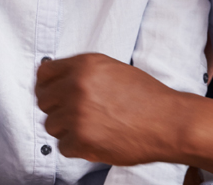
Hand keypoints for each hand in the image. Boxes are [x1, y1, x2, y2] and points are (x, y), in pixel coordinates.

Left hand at [35, 53, 188, 165]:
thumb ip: (83, 72)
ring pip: (51, 126)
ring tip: (91, 128)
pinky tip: (96, 140)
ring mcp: (77, 114)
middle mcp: (76, 87)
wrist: (168, 122)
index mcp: (84, 65)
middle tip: (76, 115)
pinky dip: (77, 148)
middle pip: (43, 101)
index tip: (53, 94)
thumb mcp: (112, 69)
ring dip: (67, 130)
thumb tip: (58, 79)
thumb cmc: (147, 97)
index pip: (44, 74)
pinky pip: (63, 147)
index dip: (47, 86)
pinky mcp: (82, 140)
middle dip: (57, 109)